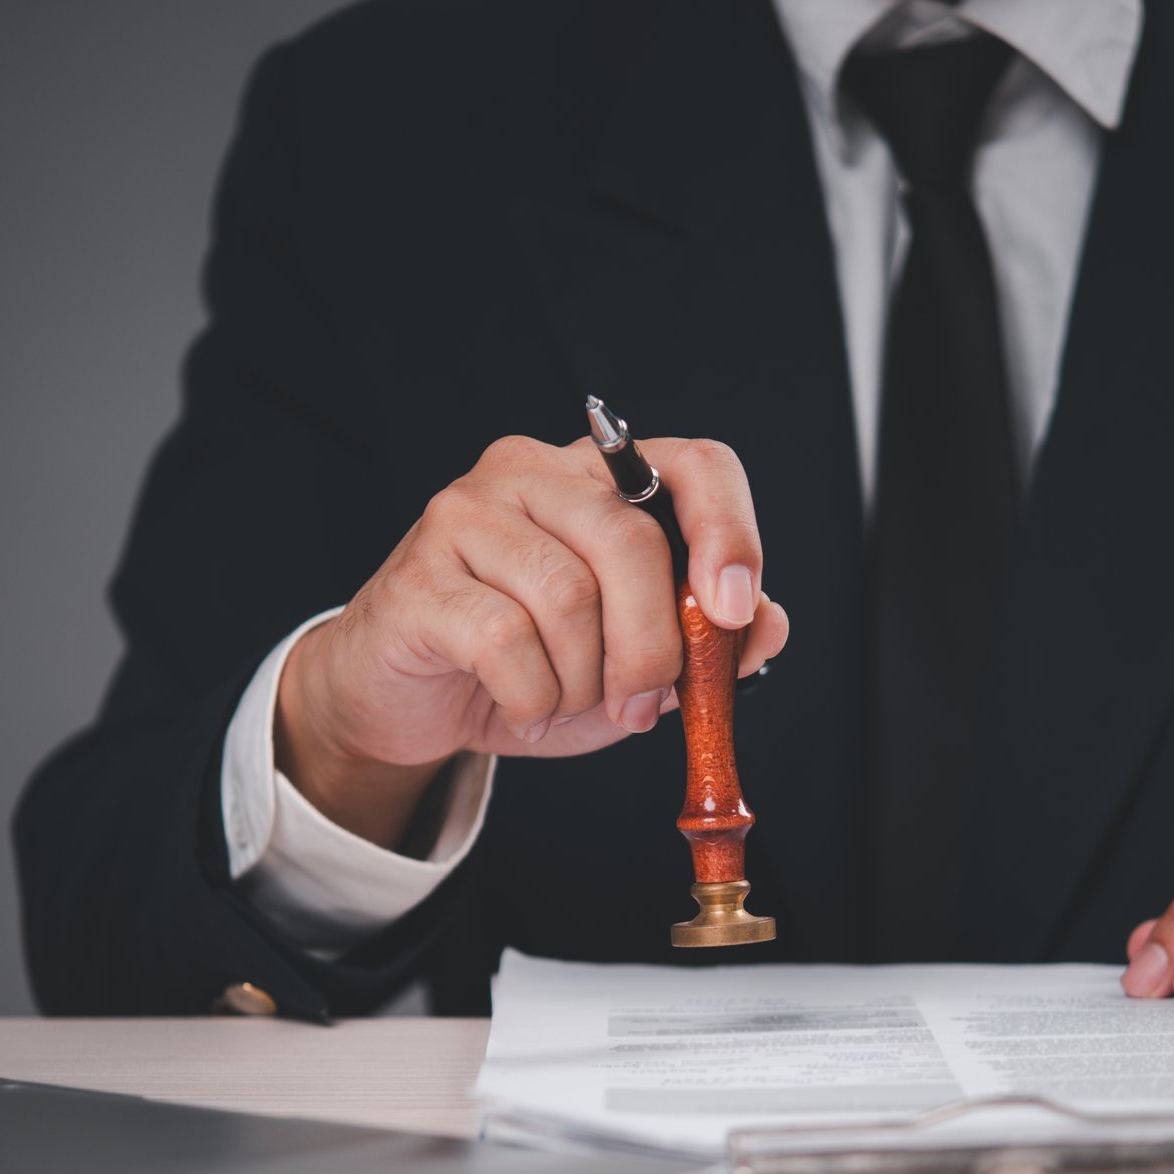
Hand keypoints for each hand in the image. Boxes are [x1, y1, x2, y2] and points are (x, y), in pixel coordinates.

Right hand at [276, 433, 789, 848]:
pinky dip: (532, 698)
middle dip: (654, 645)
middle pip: (630, 541)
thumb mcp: (631, 663)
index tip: (737, 612)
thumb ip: (703, 642)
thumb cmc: (527, 668)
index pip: (694, 465)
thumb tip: (766, 628)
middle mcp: (533, 471)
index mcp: (600, 477)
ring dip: (582, 680)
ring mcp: (468, 514)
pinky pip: (505, 640)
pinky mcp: (421, 574)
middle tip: (643, 706)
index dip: (730, 533)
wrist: (407, 700)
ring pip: (569, 595)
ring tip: (563, 702)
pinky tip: (522, 708)